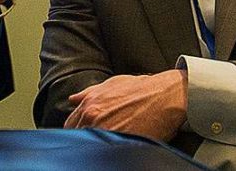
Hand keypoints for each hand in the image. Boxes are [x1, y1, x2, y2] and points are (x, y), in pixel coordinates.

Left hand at [64, 71, 187, 140]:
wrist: (165, 95)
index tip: (81, 133)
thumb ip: (88, 93)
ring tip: (106, 143)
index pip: (70, 126)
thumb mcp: (111, 84)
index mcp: (90, 106)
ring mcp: (108, 132)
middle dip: (83, 137)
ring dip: (95, 144)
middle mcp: (94, 119)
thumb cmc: (140, 88)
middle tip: (94, 138)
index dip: (75, 130)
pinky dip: (108, 150)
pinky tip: (115, 147)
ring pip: (92, 144)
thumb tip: (73, 99)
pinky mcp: (123, 143)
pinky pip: (108, 151)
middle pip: (78, 137)